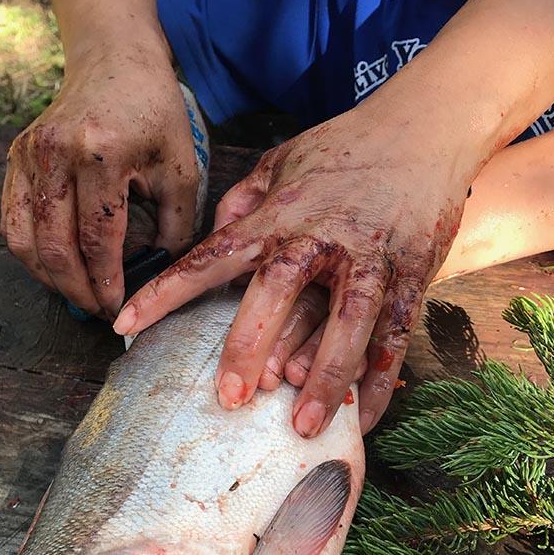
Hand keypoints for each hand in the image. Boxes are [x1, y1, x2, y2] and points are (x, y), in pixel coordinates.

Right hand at [1, 47, 197, 316]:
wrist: (113, 59)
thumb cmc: (153, 112)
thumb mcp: (180, 166)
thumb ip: (176, 226)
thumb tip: (162, 277)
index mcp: (99, 154)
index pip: (96, 238)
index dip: (106, 282)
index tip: (118, 309)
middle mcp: (55, 154)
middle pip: (55, 247)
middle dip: (78, 291)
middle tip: (99, 312)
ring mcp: (28, 155)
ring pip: (25, 241)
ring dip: (50, 279)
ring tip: (79, 296)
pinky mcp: (16, 158)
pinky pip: (12, 222)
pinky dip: (31, 254)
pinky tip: (56, 268)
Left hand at [114, 103, 470, 434]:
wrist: (429, 128)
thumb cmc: (346, 149)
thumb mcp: (284, 159)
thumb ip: (243, 198)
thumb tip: (213, 232)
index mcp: (279, 212)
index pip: (211, 255)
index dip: (164, 291)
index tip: (124, 326)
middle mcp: (320, 237)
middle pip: (278, 292)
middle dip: (250, 345)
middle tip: (230, 397)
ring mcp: (370, 259)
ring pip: (347, 324)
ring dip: (324, 377)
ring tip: (303, 426)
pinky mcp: (411, 277)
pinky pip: (394, 338)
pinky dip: (379, 383)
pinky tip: (360, 420)